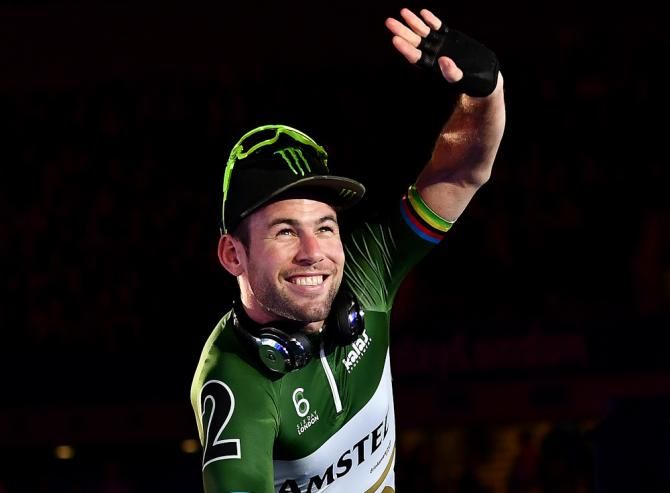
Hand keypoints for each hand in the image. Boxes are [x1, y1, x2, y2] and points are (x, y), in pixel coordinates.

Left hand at [385, 8, 499, 96]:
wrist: (485, 78)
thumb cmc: (473, 84)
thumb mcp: (463, 80)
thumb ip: (452, 73)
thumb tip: (443, 61)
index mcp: (432, 67)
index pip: (415, 57)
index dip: (405, 48)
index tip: (394, 39)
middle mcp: (433, 55)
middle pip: (414, 42)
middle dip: (402, 31)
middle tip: (389, 22)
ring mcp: (440, 45)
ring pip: (423, 32)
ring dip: (413, 22)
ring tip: (403, 12)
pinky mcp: (450, 38)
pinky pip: (438, 28)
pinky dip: (431, 20)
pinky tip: (423, 13)